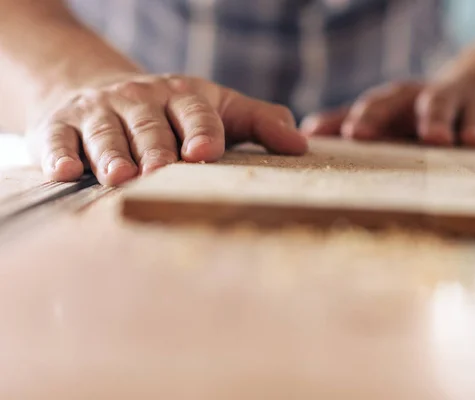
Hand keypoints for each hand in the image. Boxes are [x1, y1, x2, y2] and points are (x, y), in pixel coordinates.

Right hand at [27, 74, 307, 185]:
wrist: (99, 89)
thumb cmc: (172, 111)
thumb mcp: (218, 108)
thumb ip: (259, 123)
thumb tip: (301, 145)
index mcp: (184, 96)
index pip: (196, 112)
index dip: (201, 131)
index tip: (206, 152)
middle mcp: (141, 100)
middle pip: (151, 126)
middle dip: (157, 148)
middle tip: (162, 171)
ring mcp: (100, 111)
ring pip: (107, 133)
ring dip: (113, 154)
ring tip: (120, 176)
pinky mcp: (60, 125)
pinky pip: (58, 139)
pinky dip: (61, 155)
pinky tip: (66, 172)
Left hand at [301, 71, 474, 146]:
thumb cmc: (418, 110)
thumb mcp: (387, 113)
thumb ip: (348, 120)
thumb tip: (303, 133)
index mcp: (404, 100)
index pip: (384, 102)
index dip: (369, 116)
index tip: (352, 135)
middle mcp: (439, 98)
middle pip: (433, 102)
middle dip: (431, 117)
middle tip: (428, 137)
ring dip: (473, 124)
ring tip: (472, 140)